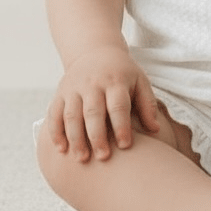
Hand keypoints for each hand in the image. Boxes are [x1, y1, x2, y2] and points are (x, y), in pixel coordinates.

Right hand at [46, 44, 161, 160]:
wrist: (96, 51)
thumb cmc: (123, 74)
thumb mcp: (139, 81)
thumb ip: (147, 105)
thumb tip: (156, 130)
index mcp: (115, 81)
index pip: (118, 105)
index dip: (121, 126)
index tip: (125, 146)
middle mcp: (93, 84)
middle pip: (93, 112)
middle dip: (97, 136)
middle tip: (103, 157)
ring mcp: (74, 88)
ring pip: (71, 115)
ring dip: (75, 138)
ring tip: (82, 159)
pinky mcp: (61, 93)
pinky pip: (54, 113)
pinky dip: (55, 132)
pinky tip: (61, 150)